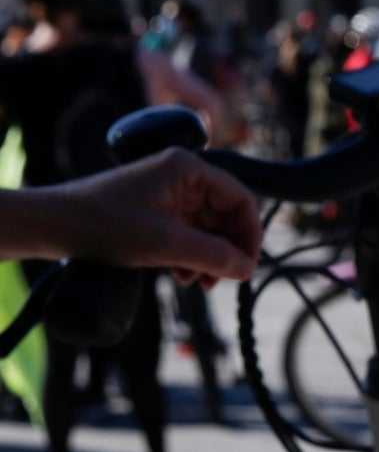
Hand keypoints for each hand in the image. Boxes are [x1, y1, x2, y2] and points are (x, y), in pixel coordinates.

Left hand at [46, 149, 261, 287]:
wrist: (55, 227)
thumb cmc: (104, 224)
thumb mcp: (165, 244)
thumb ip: (212, 256)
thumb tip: (249, 269)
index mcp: (187, 169)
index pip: (239, 198)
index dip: (249, 234)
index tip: (248, 266)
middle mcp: (181, 177)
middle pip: (226, 216)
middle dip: (226, 251)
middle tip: (221, 280)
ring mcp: (167, 196)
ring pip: (208, 230)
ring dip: (209, 259)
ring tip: (197, 282)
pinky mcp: (155, 214)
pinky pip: (188, 236)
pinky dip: (191, 258)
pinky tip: (182, 276)